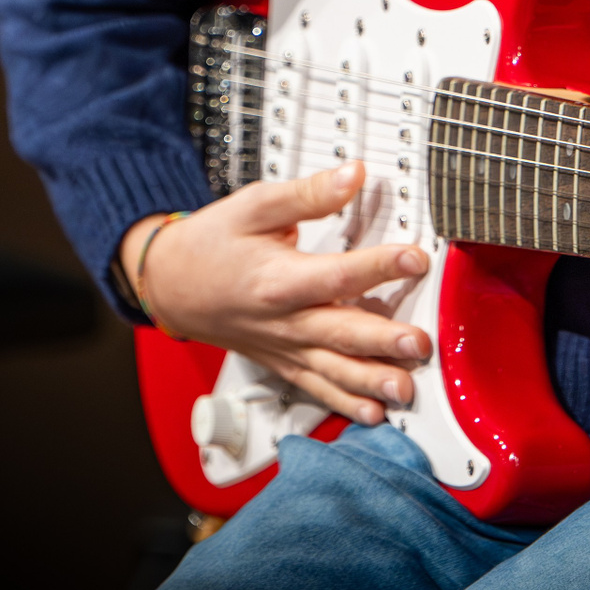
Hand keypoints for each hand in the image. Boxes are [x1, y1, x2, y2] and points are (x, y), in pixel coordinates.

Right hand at [119, 164, 429, 425]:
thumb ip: (307, 194)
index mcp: (277, 279)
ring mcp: (283, 347)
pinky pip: (315, 388)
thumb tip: (352, 174)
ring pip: (331, 370)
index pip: (336, 275)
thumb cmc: (211, 243)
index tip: (416, 258)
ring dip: (370, 382)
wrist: (169, 285)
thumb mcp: (254, 205)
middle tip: (420, 344)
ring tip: (405, 390)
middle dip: (382, 341)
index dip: (379, 266)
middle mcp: (282, 320)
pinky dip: (343, 404)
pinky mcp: (282, 362)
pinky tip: (374, 415)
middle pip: (339, 332)